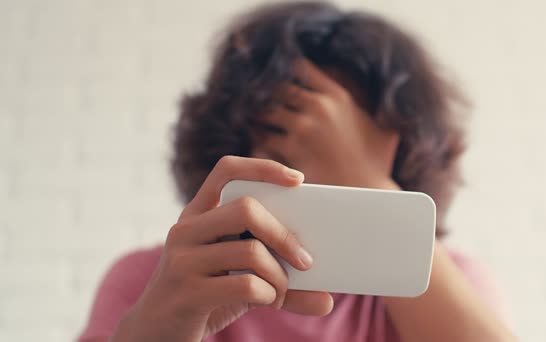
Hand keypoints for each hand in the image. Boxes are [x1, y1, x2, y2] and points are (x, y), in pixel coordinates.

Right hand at [110, 156, 332, 341]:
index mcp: (197, 215)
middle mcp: (185, 230)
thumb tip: (327, 297)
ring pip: (251, 251)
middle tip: (305, 261)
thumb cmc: (203, 298)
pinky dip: (269, 294)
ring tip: (284, 292)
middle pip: (247, 208)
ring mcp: (182, 260)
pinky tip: (268, 302)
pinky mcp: (187, 292)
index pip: (226, 170)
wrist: (155, 334)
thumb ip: (277, 280)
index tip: (297, 180)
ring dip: (280, 276)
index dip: (263, 167)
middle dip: (283, 235)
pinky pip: (246, 285)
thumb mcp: (237, 280)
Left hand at [254, 59, 398, 187]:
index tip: (280, 80)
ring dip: (258, 118)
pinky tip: (258, 144)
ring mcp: (302, 128)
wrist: (367, 194)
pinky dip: (257, 140)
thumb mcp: (383, 128)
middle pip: (277, 87)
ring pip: (264, 112)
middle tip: (258, 102)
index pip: (300, 67)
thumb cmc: (376, 164)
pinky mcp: (290, 151)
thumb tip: (387, 95)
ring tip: (255, 123)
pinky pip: (261, 138)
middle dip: (268, 95)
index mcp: (337, 95)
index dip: (286, 72)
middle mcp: (318, 107)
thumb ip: (379, 107)